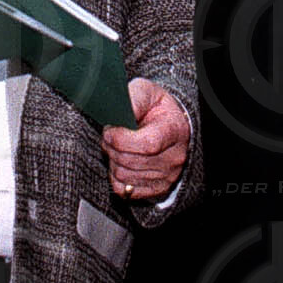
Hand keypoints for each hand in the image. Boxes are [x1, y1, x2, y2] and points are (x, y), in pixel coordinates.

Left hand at [102, 78, 189, 201]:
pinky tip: (120, 161)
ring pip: (124, 175)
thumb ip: (134, 98)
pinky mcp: (156, 189)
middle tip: (108, 134)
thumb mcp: (146, 91)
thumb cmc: (155, 107)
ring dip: (112, 160)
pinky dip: (115, 176)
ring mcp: (167, 176)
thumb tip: (119, 114)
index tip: (109, 130)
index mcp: (175, 131)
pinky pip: (124, 190)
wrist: (168, 123)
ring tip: (114, 146)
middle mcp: (174, 157)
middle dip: (111, 147)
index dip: (121, 139)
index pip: (147, 144)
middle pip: (131, 161)